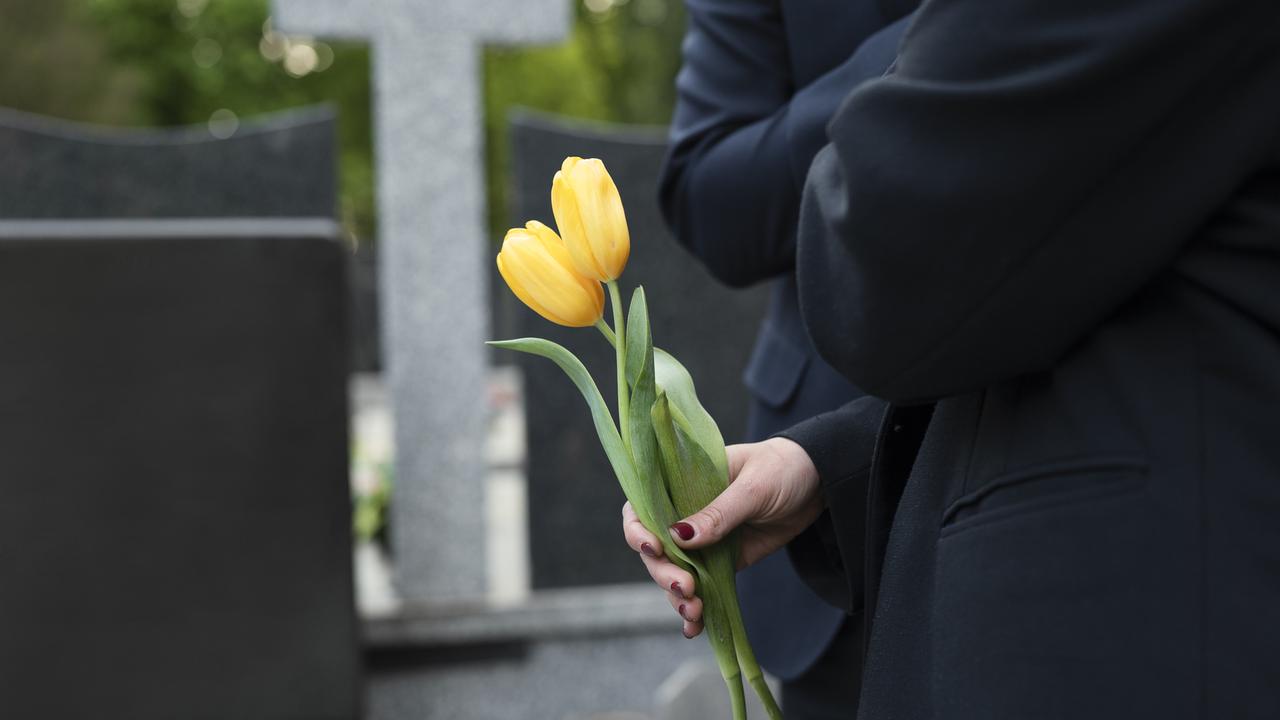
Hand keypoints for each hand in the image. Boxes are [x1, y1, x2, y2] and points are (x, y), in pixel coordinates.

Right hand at [621, 436, 822, 636]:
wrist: (821, 483)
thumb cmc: (783, 469)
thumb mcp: (752, 488)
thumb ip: (718, 513)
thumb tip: (677, 537)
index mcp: (682, 481)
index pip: (643, 506)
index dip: (638, 530)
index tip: (653, 548)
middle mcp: (685, 512)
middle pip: (656, 549)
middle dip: (664, 572)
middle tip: (685, 588)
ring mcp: (704, 540)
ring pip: (675, 573)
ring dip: (677, 597)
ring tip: (694, 613)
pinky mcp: (724, 562)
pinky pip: (702, 586)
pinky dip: (697, 607)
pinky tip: (695, 628)